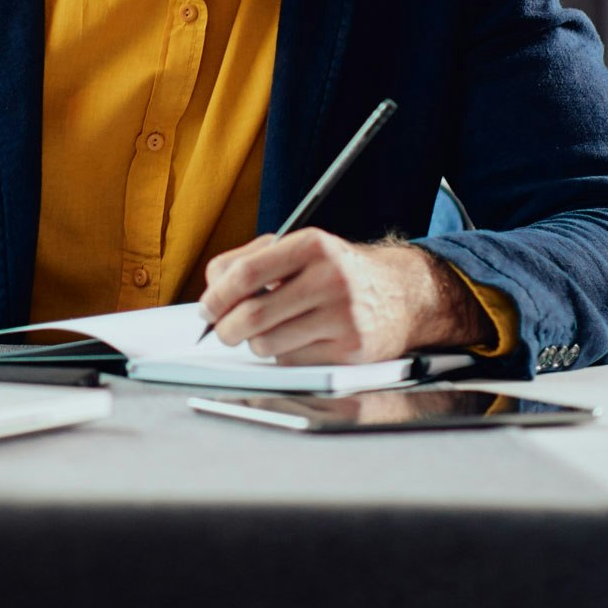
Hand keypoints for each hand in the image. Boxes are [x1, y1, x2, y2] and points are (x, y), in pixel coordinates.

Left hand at [196, 229, 493, 363]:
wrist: (401, 294)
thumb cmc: (338, 272)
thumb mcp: (301, 250)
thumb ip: (252, 260)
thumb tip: (212, 289)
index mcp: (312, 245)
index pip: (246, 273)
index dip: (217, 296)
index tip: (207, 308)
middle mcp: (329, 278)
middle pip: (253, 315)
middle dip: (227, 329)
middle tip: (223, 331)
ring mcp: (343, 317)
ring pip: (269, 344)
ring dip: (256, 344)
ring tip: (267, 333)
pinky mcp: (350, 350)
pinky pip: (293, 362)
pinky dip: (284, 357)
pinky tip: (299, 341)